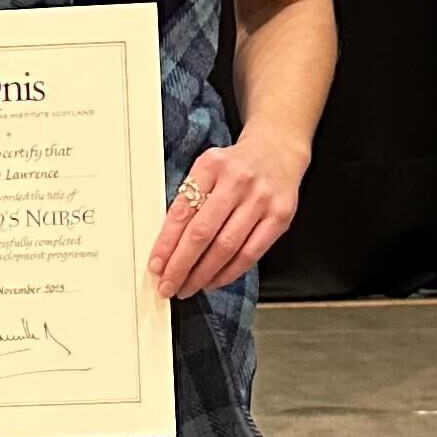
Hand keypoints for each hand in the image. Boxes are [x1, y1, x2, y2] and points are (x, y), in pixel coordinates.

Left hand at [147, 134, 307, 297]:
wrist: (278, 150)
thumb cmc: (235, 166)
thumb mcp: (207, 170)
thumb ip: (189, 201)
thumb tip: (167, 247)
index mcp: (211, 166)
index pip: (182, 212)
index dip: (166, 244)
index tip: (156, 266)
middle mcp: (237, 180)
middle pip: (202, 233)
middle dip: (181, 266)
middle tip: (168, 286)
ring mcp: (261, 199)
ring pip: (226, 248)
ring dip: (202, 274)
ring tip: (187, 287)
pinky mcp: (280, 216)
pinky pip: (250, 254)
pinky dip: (228, 273)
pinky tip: (213, 280)